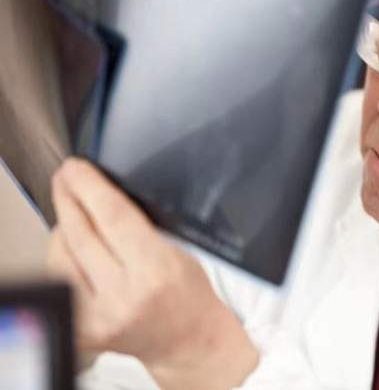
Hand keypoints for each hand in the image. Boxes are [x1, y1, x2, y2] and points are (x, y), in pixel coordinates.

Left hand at [47, 158, 258, 388]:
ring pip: (61, 256)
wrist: (187, 339)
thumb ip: (140, 226)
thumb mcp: (180, 250)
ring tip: (73, 213)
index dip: (89, 187)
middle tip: (65, 178)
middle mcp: (124, 296)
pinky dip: (61, 258)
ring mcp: (99, 316)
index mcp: (156, 272)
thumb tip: (100, 192)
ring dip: (63, 228)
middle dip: (68, 198)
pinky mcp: (82, 330)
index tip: (76, 169)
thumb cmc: (188, 293)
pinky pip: (59, 281)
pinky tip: (72, 246)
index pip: (113, 218)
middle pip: (80, 233)